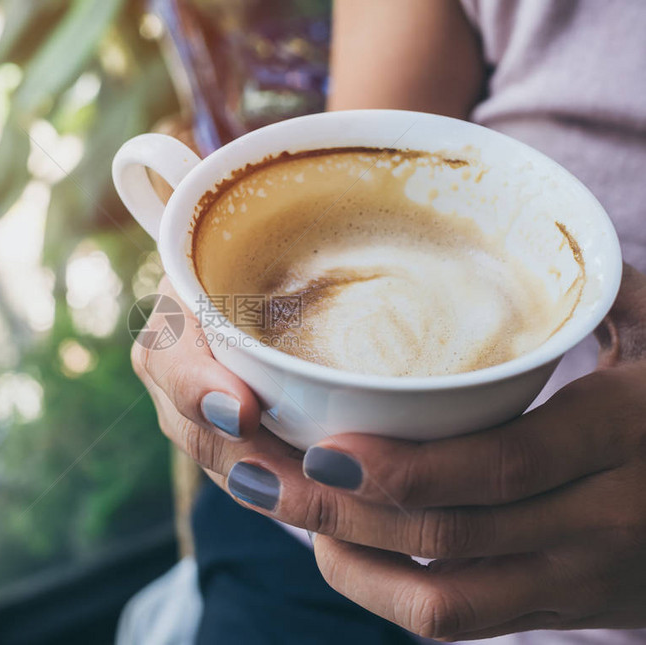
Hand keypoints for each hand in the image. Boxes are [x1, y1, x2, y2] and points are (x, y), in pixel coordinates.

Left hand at [132, 266, 645, 639]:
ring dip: (349, 558)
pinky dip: (386, 592)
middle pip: (449, 533)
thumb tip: (519, 246)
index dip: (407, 469)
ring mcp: (579, 576)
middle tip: (258, 471)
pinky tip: (338, 548)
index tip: (322, 448)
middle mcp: (600, 520)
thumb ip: (596, 294)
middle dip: (339, 510)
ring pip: (446, 598)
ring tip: (283, 509)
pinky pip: (462, 621)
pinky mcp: (560, 608)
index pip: (502, 466)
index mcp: (624, 434)